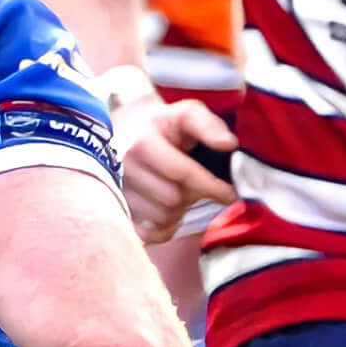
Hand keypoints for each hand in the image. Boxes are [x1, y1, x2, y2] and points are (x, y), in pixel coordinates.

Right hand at [97, 68, 236, 243]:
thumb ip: (209, 125)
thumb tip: (228, 144)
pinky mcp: (116, 210)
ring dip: (179, 211)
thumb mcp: (185, 114)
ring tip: (179, 193)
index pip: (182, 173)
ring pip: (162, 217)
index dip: (211, 187)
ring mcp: (116, 191)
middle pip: (173, 199)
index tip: (229, 194)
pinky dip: (164, 228)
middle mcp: (124, 168)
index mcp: (142, 143)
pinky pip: (148, 233)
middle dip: (193, 196)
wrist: (124, 130)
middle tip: (198, 187)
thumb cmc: (161, 125)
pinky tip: (169, 212)